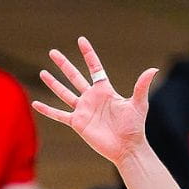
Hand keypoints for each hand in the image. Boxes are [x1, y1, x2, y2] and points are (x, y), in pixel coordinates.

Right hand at [33, 37, 159, 166]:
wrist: (127, 148)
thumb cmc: (134, 127)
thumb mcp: (138, 104)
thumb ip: (141, 86)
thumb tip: (152, 69)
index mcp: (105, 91)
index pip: (94, 68)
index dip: (88, 54)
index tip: (81, 40)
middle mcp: (92, 98)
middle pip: (74, 77)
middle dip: (64, 65)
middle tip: (53, 52)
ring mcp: (83, 110)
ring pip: (64, 93)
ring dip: (53, 83)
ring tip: (43, 72)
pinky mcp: (77, 123)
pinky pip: (59, 115)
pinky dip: (47, 110)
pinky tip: (36, 104)